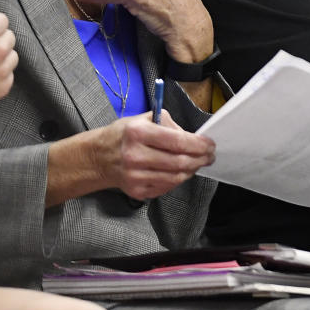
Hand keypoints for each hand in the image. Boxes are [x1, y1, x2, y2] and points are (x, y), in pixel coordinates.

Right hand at [89, 111, 215, 200]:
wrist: (99, 158)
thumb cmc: (124, 136)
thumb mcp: (143, 119)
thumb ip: (168, 125)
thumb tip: (193, 137)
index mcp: (138, 133)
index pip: (178, 141)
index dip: (199, 144)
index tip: (210, 144)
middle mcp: (135, 155)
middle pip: (180, 162)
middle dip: (200, 159)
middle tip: (209, 156)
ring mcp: (135, 176)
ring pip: (176, 177)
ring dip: (191, 170)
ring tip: (196, 163)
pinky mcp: (136, 190)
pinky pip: (166, 187)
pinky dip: (177, 179)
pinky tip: (179, 171)